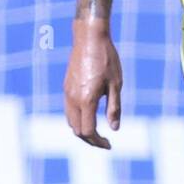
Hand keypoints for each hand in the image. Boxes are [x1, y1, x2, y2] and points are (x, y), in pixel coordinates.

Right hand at [63, 19, 122, 147]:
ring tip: (97, 133)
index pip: (88, 131)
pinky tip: (89, 117)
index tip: (109, 144)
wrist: (89, 38)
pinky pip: (69, 110)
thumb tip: (114, 129)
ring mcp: (67, 93)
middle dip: (90, 140)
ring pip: (70, 121)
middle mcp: (73, 99)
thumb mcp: (116, 85)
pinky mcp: (66, 87)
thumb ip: (114, 108)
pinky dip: (78, 119)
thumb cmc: (107, 59)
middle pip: (77, 130)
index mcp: (86, 100)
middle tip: (104, 142)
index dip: (98, 142)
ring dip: (82, 130)